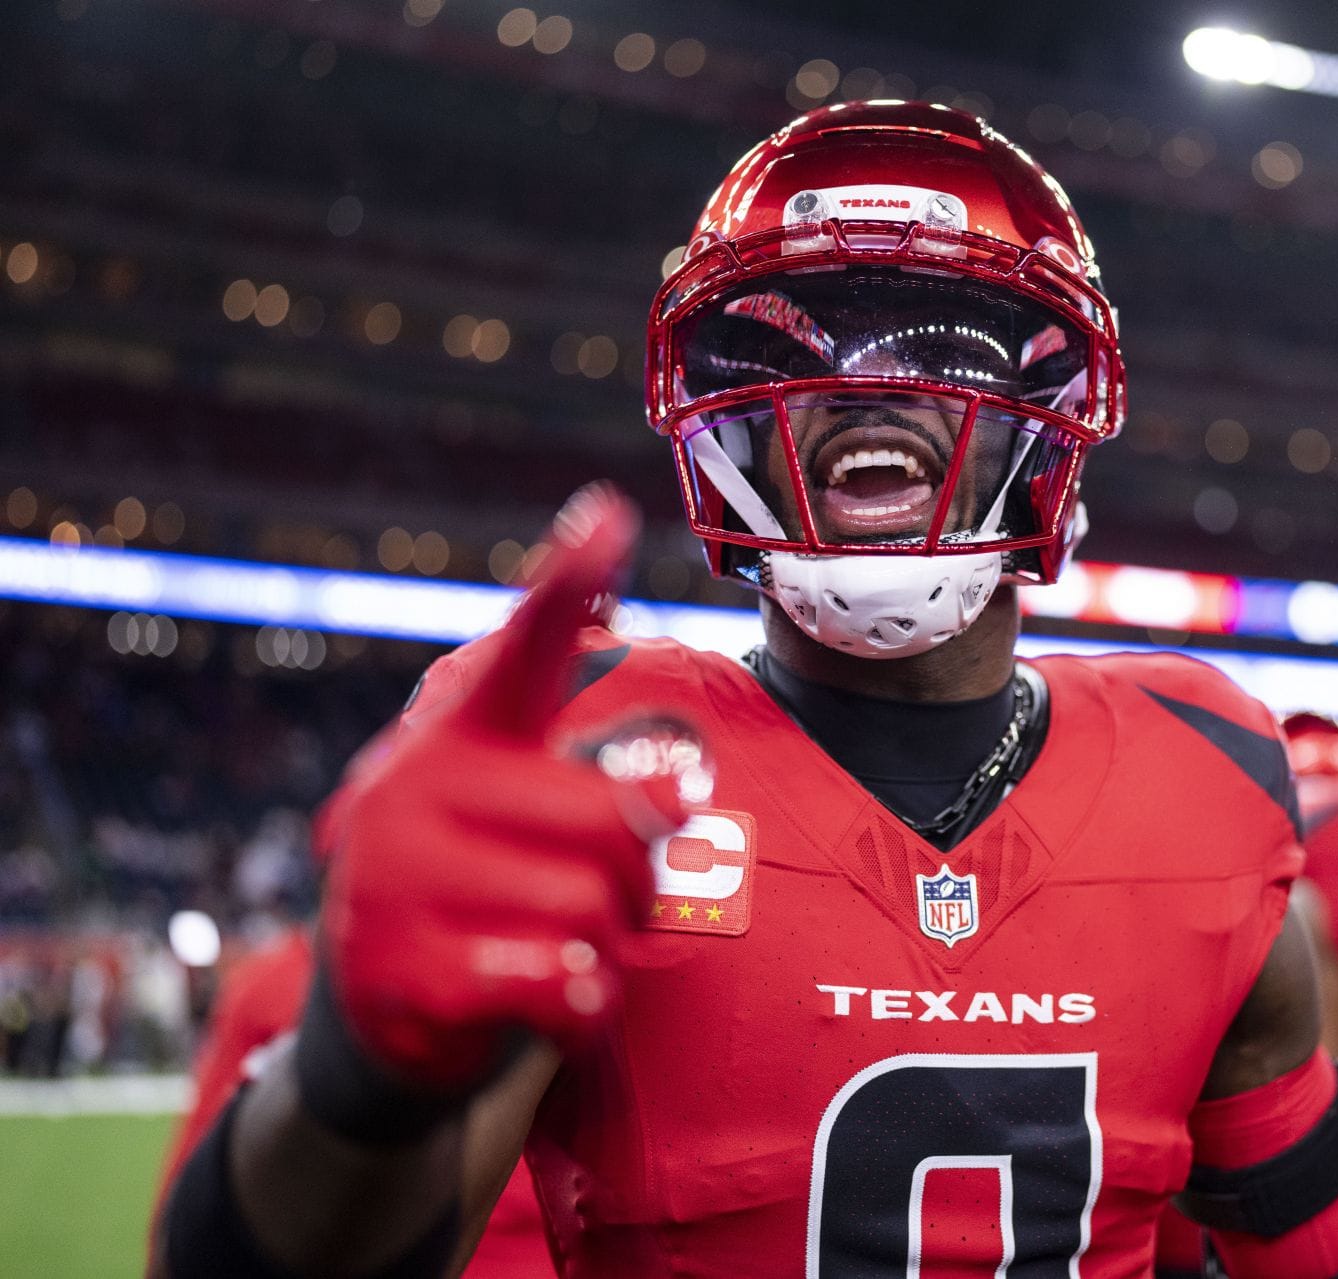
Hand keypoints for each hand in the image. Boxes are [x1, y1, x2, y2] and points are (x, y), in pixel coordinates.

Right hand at [316, 484, 680, 1092]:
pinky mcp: (405, 974)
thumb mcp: (528, 808)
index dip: (570, 582)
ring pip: (592, 910)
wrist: (383, 1010)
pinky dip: (584, 1001)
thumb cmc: (490, 884)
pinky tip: (560, 998)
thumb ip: (606, 778)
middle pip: (617, 823)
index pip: (526, 650)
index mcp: (463, 735)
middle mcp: (419, 788)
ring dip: (604, 947)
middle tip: (606, 897)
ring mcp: (400, 880)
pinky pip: (557, 981)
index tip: (606, 512)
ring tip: (557, 950)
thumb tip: (679, 782)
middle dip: (639, 877)